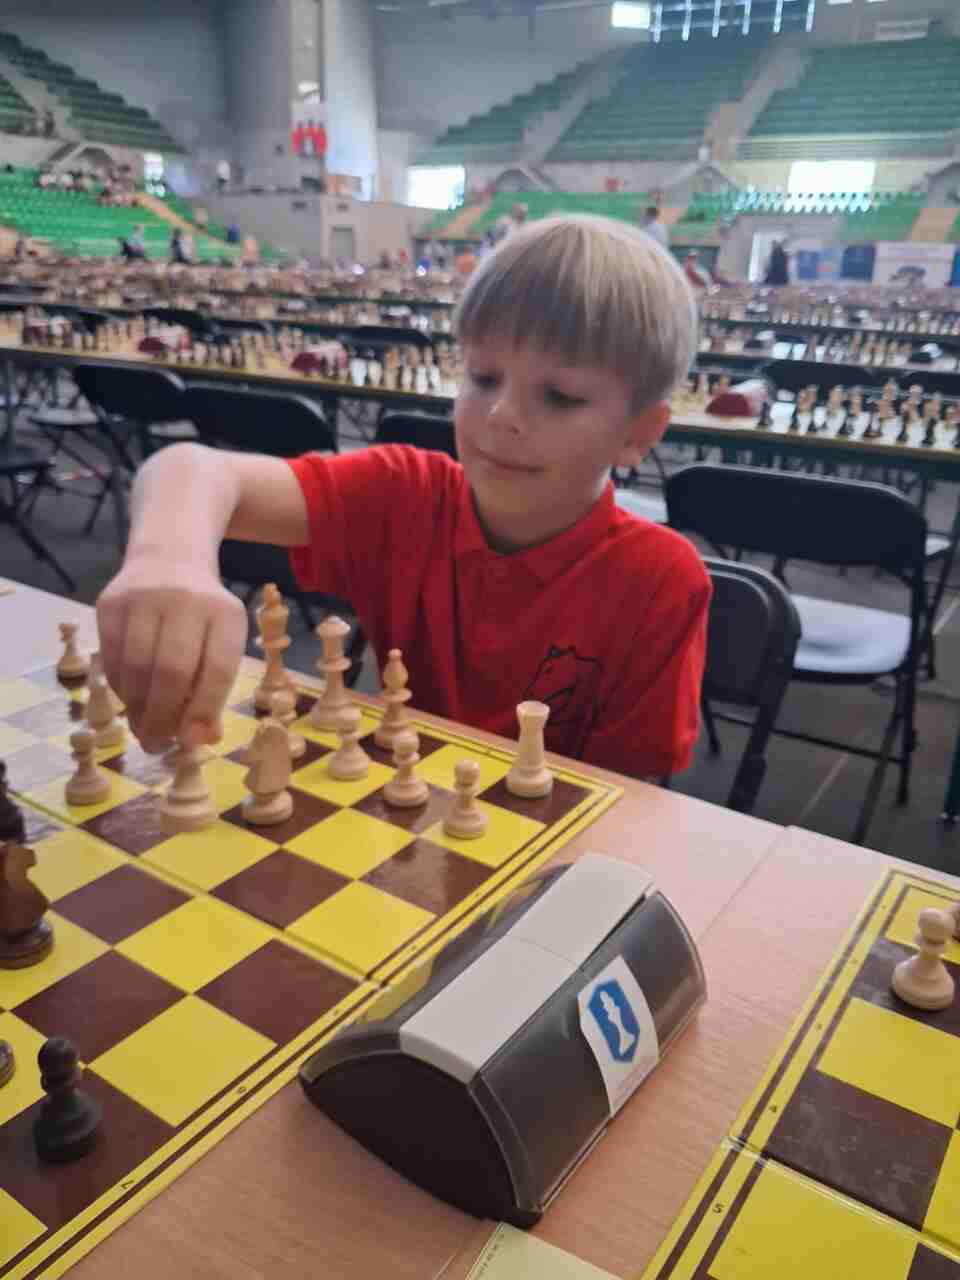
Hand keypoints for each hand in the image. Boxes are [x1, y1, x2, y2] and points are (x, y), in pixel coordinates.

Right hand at [96, 556, 246, 753]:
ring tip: (143, 727)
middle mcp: (186, 599)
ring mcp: (144, 597)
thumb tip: (199, 740)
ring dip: (137, 708)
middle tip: (157, 744)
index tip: (191, 742)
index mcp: (225, 613)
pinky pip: (110, 658)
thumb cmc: (202, 616)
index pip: (218, 669)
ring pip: (135, 668)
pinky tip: (130, 697)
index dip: (203, 711)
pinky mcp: (111, 602)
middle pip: (171, 671)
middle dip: (162, 717)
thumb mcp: (222, 641)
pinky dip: (120, 687)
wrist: (169, 558)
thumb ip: (214, 690)